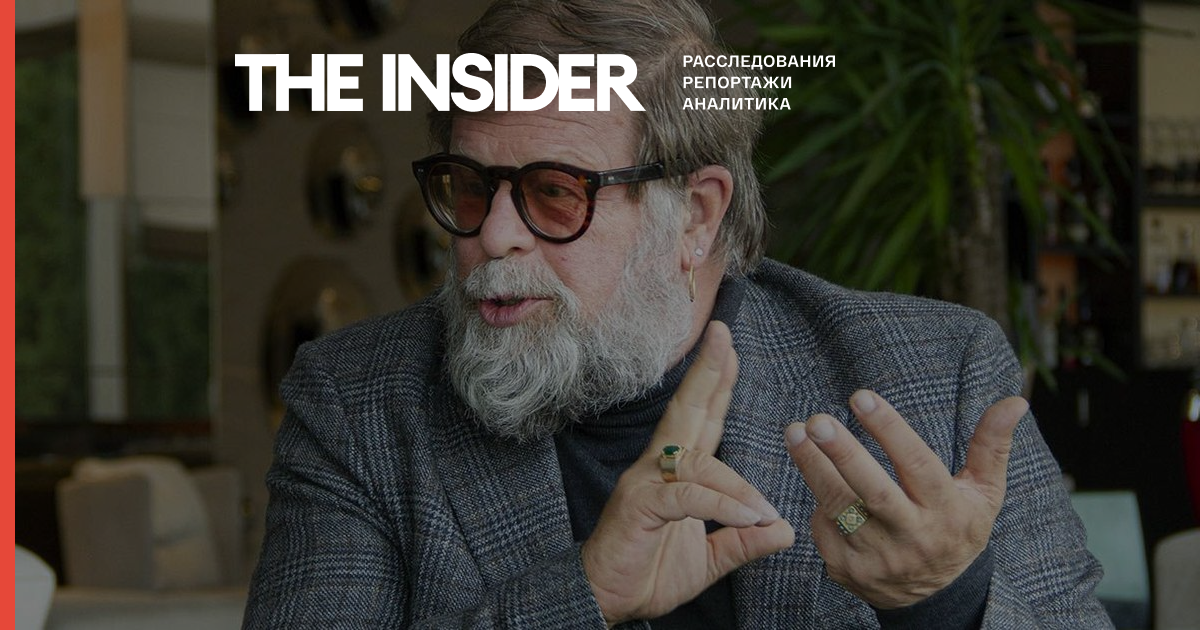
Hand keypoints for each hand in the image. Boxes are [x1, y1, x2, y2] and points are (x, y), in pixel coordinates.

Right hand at [581, 321, 794, 623]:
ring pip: (697, 461)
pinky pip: (687, 496)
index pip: (701, 419)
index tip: (731, 349)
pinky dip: (720, 504)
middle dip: (708, 372)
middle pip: (687, 411)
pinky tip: (747, 516)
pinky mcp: (640, 507)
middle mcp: (657, 467)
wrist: (605, 601)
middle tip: (724, 334)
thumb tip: (784, 529)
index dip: (716, 384)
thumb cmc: (648, 572)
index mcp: (674, 471)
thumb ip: (743, 540)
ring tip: (764, 510)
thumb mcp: (709, 558)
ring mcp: (645, 483)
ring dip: (737, 484)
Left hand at [784, 390, 1026, 608]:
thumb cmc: (957, 527)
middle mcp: (912, 536)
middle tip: (817, 421)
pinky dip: (816, 497)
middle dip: (842, 454)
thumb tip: (1015, 401)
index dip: (889, 430)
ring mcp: (877, 557)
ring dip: (812, 467)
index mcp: (946, 511)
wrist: (934, 595)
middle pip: (873, 492)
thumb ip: (992, 446)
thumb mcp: (984, 493)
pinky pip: (823, 528)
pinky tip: (812, 472)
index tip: (861, 397)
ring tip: (795, 432)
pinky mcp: (847, 569)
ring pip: (839, 507)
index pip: (917, 466)